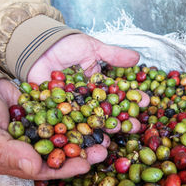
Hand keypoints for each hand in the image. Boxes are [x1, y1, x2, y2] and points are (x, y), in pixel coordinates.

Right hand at [0, 79, 105, 179]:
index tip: (86, 165)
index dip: (66, 168)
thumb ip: (9, 154)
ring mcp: (40, 129)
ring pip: (66, 134)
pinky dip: (77, 113)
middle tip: (103, 149)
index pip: (46, 169)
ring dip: (85, 133)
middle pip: (62, 153)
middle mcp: (32, 148)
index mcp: (19, 161)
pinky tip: (92, 111)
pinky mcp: (44, 111)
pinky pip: (63, 113)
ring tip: (104, 132)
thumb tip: (34, 168)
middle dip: (83, 152)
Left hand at [28, 33, 149, 133]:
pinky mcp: (56, 113)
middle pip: (106, 112)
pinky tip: (88, 139)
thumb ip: (113, 55)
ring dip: (103, 129)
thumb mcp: (92, 47)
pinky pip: (68, 123)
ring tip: (115, 133)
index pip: (118, 94)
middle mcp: (87, 100)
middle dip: (122, 119)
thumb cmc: (67, 46)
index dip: (131, 98)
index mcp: (98, 86)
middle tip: (135, 125)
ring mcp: (73, 108)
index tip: (146, 101)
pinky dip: (77, 131)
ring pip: (90, 121)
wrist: (39, 47)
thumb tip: (138, 58)